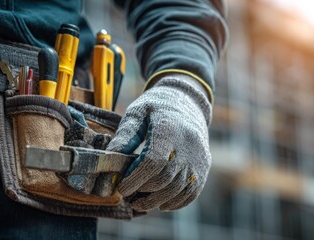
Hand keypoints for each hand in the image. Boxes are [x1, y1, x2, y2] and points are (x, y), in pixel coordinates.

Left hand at [107, 74, 211, 210]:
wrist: (188, 101)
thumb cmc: (157, 107)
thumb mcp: (137, 112)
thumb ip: (125, 135)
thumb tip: (109, 158)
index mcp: (169, 129)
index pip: (153, 161)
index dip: (136, 179)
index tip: (121, 188)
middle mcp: (188, 145)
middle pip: (165, 178)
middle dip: (143, 193)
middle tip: (128, 197)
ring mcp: (198, 157)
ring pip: (178, 189)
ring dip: (157, 201)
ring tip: (140, 202)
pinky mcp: (204, 166)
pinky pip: (192, 192)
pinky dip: (176, 203)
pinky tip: (161, 203)